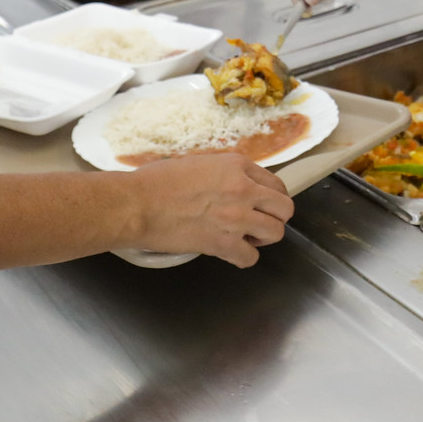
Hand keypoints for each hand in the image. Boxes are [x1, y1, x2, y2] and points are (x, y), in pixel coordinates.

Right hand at [124, 151, 294, 266]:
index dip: (271, 197)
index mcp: (236, 166)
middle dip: (275, 217)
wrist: (137, 204)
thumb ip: (225, 172)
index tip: (262, 205)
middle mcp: (243, 189)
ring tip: (246, 238)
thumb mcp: (199, 162)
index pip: (276, 183)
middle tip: (259, 222)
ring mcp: (236, 217)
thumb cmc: (157, 182)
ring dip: (263, 238)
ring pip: (276, 233)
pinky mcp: (223, 243)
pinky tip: (231, 253)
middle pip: (285, 208)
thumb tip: (234, 183)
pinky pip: (251, 258)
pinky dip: (243, 258)